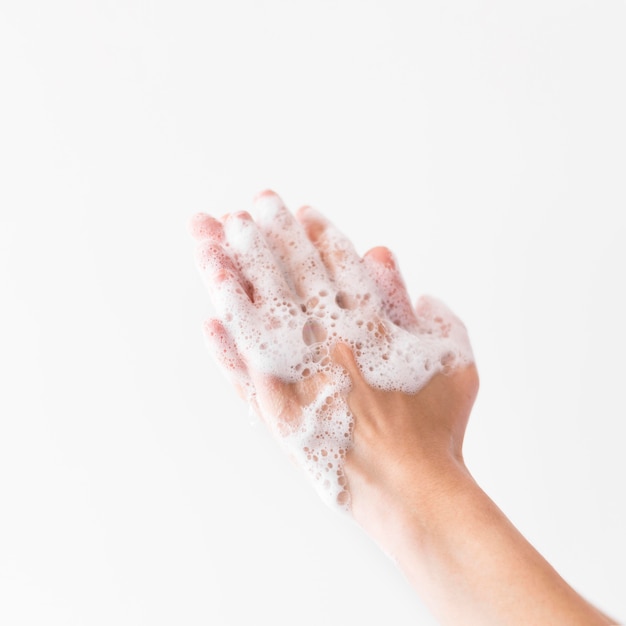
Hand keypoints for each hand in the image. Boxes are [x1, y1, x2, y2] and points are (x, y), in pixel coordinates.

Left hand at [190, 190, 473, 511]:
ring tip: (206, 238)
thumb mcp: (456, 361)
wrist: (412, 489)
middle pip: (289, 276)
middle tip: (247, 206)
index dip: (316, 234)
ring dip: (228, 273)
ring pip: (255, 313)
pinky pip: (242, 373)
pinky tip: (207, 321)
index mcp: (369, 326)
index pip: (336, 266)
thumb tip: (399, 275)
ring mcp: (296, 377)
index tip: (297, 209)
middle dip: (267, 235)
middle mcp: (328, 343)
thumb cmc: (439, 428)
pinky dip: (224, 347)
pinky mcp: (276, 411)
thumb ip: (431, 314)